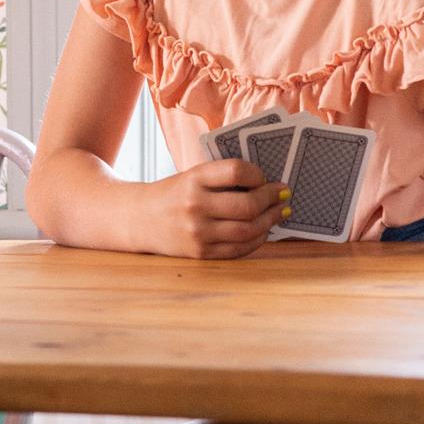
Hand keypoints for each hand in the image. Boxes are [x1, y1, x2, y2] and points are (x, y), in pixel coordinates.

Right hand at [135, 159, 289, 257]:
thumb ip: (223, 178)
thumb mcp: (192, 176)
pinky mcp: (201, 252)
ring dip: (270, 220)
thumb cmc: (174, 194)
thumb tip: (267, 184)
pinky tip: (263, 230)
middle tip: (283, 194)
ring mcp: (198, 232)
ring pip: (248, 229)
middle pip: (248, 205)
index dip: (258, 174)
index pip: (236, 171)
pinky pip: (239, 248)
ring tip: (279, 212)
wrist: (140, 219)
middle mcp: (195, 205)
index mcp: (193, 179)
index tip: (265, 176)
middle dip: (271, 199)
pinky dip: (257, 239)